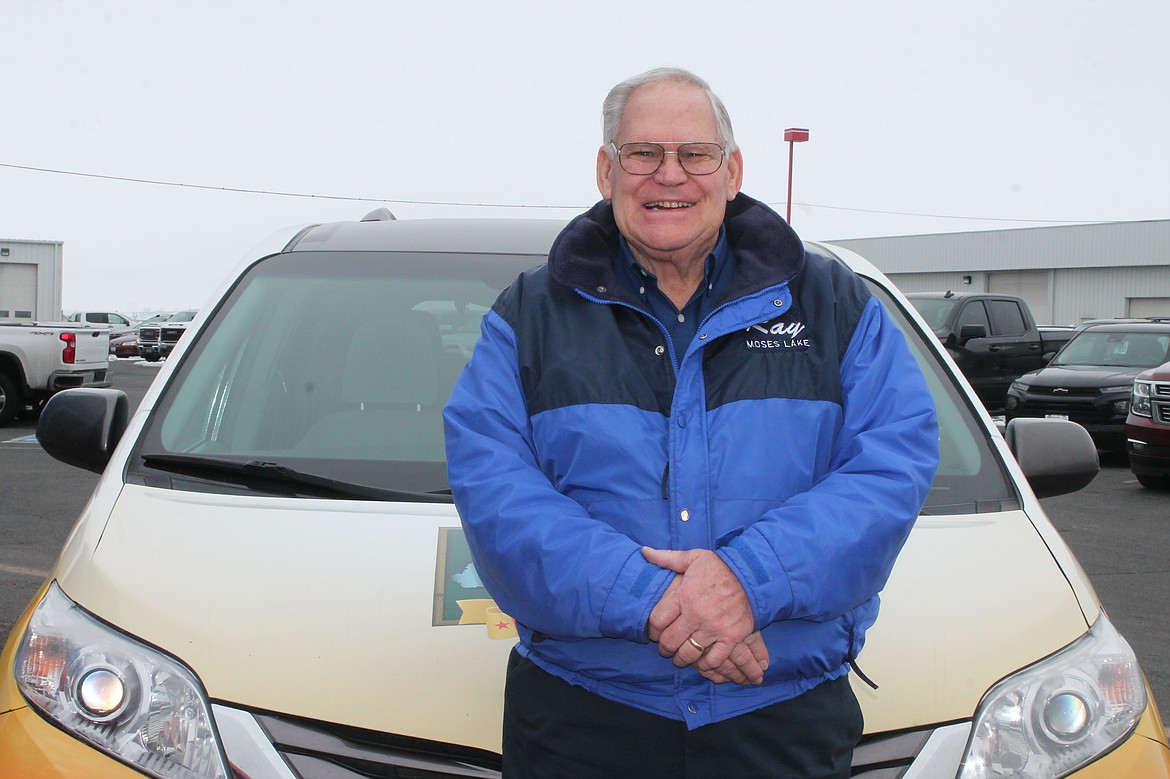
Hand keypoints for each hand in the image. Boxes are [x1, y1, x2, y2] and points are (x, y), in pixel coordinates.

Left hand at [642, 547, 767, 684]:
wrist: (752, 575)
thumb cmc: (720, 567)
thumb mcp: (693, 557)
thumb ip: (667, 558)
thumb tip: (644, 552)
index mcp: (684, 595)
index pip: (657, 621)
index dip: (652, 631)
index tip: (654, 634)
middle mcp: (696, 613)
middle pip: (670, 641)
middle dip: (664, 648)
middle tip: (665, 649)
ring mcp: (714, 627)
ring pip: (688, 653)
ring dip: (681, 659)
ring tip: (680, 657)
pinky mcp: (731, 637)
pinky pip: (713, 659)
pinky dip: (704, 664)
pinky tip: (700, 661)